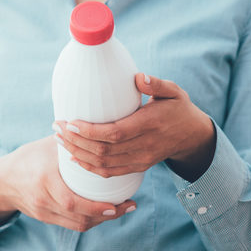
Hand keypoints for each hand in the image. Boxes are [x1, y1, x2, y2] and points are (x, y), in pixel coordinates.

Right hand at [0, 136, 135, 231]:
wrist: (1, 180)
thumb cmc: (28, 158)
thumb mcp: (47, 146)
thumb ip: (72, 140)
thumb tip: (99, 127)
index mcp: (45, 181)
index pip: (73, 201)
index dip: (98, 208)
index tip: (119, 203)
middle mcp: (44, 200)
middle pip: (80, 218)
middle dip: (108, 216)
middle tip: (129, 206)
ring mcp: (44, 212)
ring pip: (79, 224)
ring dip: (102, 220)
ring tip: (121, 210)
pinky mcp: (46, 219)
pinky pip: (72, 224)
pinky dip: (90, 220)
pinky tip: (104, 212)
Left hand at [55, 73, 216, 182]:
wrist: (193, 136)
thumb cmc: (179, 108)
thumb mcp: (174, 91)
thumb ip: (157, 84)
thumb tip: (138, 77)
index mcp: (150, 125)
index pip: (115, 134)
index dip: (90, 131)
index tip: (70, 122)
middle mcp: (145, 146)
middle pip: (104, 151)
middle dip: (76, 141)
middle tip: (57, 127)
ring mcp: (141, 160)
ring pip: (104, 164)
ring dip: (78, 153)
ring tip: (60, 139)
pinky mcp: (138, 167)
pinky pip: (110, 172)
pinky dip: (89, 167)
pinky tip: (74, 157)